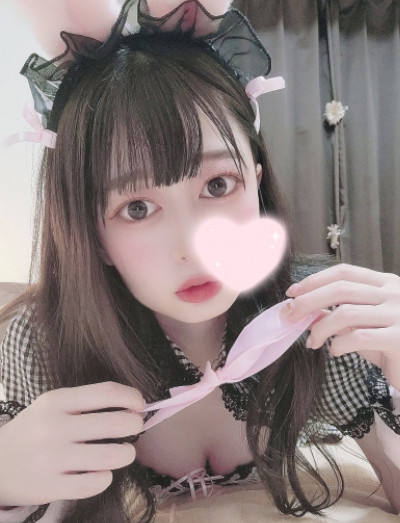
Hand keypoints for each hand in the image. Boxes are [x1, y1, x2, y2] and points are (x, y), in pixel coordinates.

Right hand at [0, 382, 143, 505]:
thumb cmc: (34, 430)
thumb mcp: (52, 406)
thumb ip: (86, 402)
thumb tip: (132, 405)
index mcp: (57, 401)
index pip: (106, 392)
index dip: (131, 397)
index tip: (140, 405)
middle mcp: (54, 427)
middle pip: (115, 423)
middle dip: (134, 425)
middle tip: (135, 427)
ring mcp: (52, 459)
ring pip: (111, 456)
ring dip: (126, 453)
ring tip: (124, 452)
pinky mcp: (51, 487)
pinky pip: (95, 483)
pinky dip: (105, 478)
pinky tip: (102, 473)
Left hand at [284, 263, 399, 388]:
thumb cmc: (390, 345)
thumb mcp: (364, 323)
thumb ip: (340, 313)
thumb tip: (303, 308)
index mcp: (385, 283)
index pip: (344, 272)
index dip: (315, 280)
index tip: (292, 292)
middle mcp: (394, 293)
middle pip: (340, 289)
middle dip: (308, 301)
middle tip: (289, 315)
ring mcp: (399, 314)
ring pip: (345, 313)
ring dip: (321, 328)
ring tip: (313, 342)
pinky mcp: (399, 339)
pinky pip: (358, 336)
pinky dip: (339, 344)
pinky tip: (334, 351)